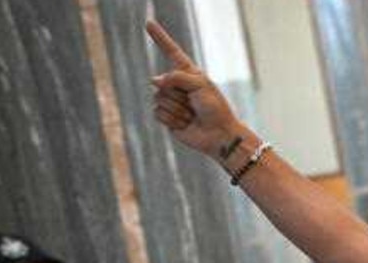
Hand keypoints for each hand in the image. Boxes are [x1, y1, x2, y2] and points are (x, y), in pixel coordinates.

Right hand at [146, 21, 240, 157]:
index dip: (160, 38)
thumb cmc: (215, 108)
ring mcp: (172, 101)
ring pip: (159, 99)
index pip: (171, 52)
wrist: (219, 135)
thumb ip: (177, 77)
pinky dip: (173, 119)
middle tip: (195, 104)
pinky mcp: (167, 117)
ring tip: (192, 115)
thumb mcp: (200, 85)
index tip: (148, 23)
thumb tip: (155, 81)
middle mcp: (178, 85)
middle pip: (162, 83)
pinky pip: (157, 113)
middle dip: (179, 95)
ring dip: (178, 109)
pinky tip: (186, 123)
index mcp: (189, 74)